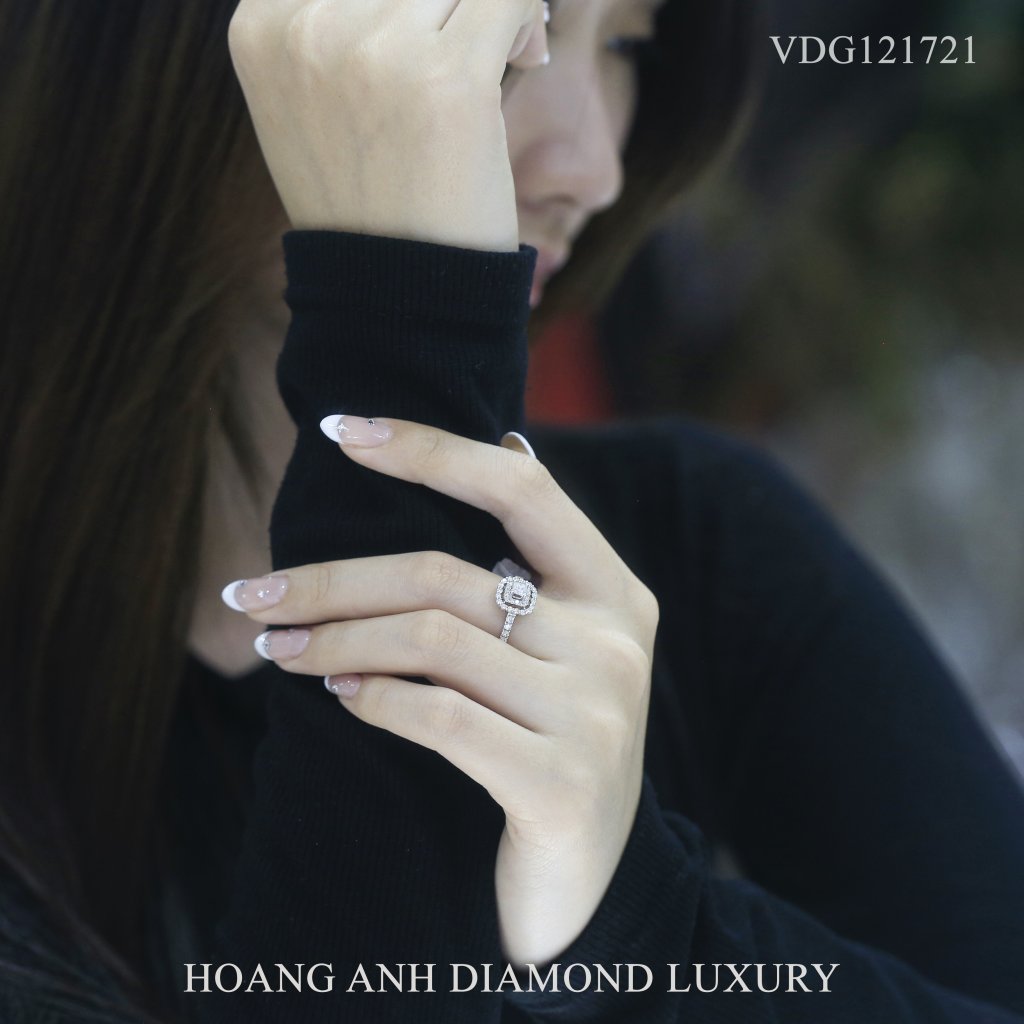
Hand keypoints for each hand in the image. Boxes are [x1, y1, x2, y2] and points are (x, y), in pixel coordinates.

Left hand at [222, 417, 657, 967]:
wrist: (588, 886)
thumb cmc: (550, 746)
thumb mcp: (559, 648)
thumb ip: (535, 561)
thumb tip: (510, 440)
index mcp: (617, 592)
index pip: (523, 490)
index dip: (432, 449)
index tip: (340, 430)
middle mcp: (615, 642)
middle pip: (445, 573)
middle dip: (332, 577)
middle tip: (251, 592)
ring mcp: (594, 713)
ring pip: (430, 639)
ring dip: (333, 636)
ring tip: (274, 646)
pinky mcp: (559, 783)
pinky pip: (438, 717)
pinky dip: (371, 697)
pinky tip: (334, 691)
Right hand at [227, 0, 548, 251]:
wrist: (395, 293)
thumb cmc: (366, 198)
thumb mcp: (313, 99)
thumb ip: (337, 23)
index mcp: (261, 27)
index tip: (427, 19)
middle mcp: (308, 28)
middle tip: (478, 31)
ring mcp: (376, 51)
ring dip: (492, 3)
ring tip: (503, 51)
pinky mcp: (448, 80)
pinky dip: (524, 17)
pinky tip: (524, 59)